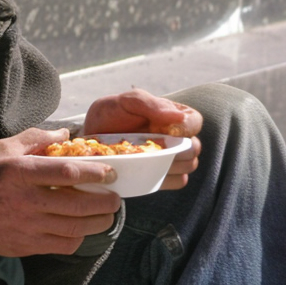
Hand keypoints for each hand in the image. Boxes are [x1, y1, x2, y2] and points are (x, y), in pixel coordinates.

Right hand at [0, 128, 121, 256]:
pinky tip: (82, 229)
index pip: (67, 173)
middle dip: (105, 202)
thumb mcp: (4, 149)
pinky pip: (63, 245)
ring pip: (75, 228)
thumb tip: (66, 134)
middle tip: (115, 197)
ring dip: (98, 222)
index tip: (110, 172)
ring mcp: (28, 226)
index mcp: (22, 173)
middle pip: (78, 205)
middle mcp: (27, 201)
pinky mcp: (28, 246)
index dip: (94, 173)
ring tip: (107, 215)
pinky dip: (79, 238)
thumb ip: (36, 139)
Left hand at [83, 89, 201, 189]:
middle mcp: (175, 136)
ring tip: (147, 159)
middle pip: (195, 148)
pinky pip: (178, 181)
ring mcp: (170, 157)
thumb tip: (178, 118)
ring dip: (172, 165)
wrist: (90, 140)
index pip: (195, 121)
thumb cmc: (110, 115)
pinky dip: (167, 179)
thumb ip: (149, 104)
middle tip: (153, 148)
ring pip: (189, 165)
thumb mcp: (125, 102)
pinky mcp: (161, 174)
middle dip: (179, 150)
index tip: (166, 131)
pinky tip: (149, 172)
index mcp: (172, 114)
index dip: (186, 128)